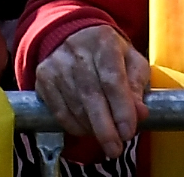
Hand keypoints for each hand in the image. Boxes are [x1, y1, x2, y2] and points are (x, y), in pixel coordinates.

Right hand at [32, 17, 149, 158]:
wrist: (71, 33)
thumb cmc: (108, 52)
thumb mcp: (131, 60)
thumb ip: (138, 86)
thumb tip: (140, 113)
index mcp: (104, 42)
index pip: (112, 80)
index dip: (121, 109)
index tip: (128, 132)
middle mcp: (77, 50)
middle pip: (91, 95)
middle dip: (105, 128)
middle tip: (115, 149)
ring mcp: (56, 64)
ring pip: (74, 106)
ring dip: (91, 128)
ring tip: (105, 137)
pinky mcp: (43, 77)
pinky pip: (58, 110)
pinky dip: (73, 126)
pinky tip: (86, 129)